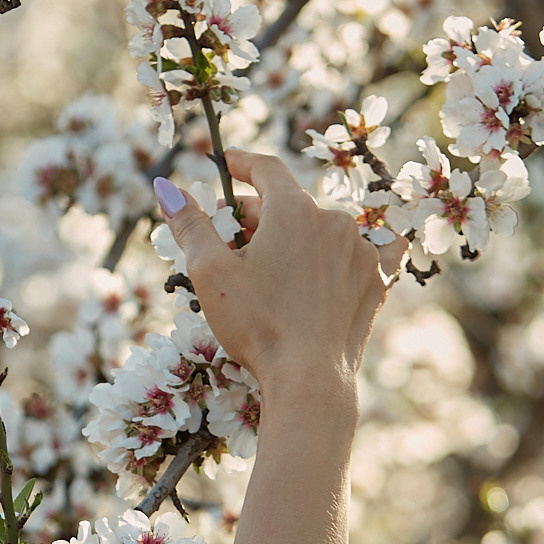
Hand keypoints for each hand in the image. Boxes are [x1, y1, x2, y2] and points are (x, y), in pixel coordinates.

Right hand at [156, 150, 405, 388]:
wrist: (308, 380)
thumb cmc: (256, 325)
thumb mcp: (209, 271)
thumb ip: (189, 224)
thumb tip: (166, 188)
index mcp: (293, 209)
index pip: (266, 169)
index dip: (242, 163)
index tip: (227, 163)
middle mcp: (333, 220)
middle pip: (289, 204)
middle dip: (258, 216)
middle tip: (231, 239)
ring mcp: (360, 250)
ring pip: (321, 230)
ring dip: (295, 238)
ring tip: (271, 268)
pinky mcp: (377, 280)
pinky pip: (372, 249)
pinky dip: (351, 249)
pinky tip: (343, 257)